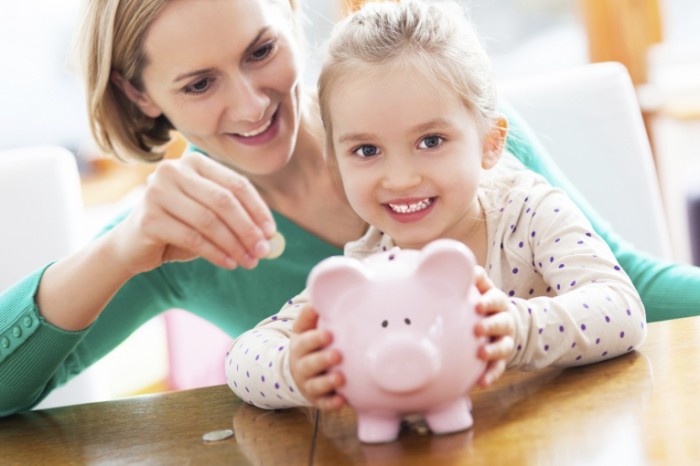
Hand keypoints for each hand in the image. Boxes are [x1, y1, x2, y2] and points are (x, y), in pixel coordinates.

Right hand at [109, 151, 275, 273]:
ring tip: (249, 261)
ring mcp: (157, 192)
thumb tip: (270, 236)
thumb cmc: (179, 227)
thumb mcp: (210, 216)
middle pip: (224, 201)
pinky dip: (215, 253)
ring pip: (209, 221)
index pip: (235, 184)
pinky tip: (229, 263)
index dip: (257, 209)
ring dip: (234, 244)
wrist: (133, 245)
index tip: (271, 232)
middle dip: (248, 229)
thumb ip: (237, 219)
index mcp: (194, 163)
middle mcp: (173, 171)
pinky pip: (192, 238)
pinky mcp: (149, 218)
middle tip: (262, 251)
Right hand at [290, 306, 345, 409]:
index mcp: (299, 345)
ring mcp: (308, 383)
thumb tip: (318, 293)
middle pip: (309, 364)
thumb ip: (311, 314)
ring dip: (328, 383)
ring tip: (341, 378)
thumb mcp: (304, 328)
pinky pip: (323, 404)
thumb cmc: (307, 344)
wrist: (296, 372)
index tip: (328, 334)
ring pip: (315, 385)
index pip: (304, 341)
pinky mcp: (317, 399)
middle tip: (337, 355)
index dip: (315, 338)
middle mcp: (301, 365)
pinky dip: (331, 404)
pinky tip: (342, 401)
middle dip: (322, 360)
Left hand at [473, 266, 514, 387]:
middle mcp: (504, 320)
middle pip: (502, 322)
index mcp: (496, 302)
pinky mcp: (502, 359)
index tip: (477, 305)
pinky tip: (481, 383)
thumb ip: (472, 278)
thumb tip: (454, 257)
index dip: (489, 301)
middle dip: (491, 325)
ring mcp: (504, 340)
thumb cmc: (483, 304)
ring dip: (493, 350)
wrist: (502, 325)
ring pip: (504, 346)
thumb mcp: (480, 289)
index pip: (496, 298)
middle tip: (477, 329)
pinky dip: (491, 375)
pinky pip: (498, 368)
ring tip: (481, 354)